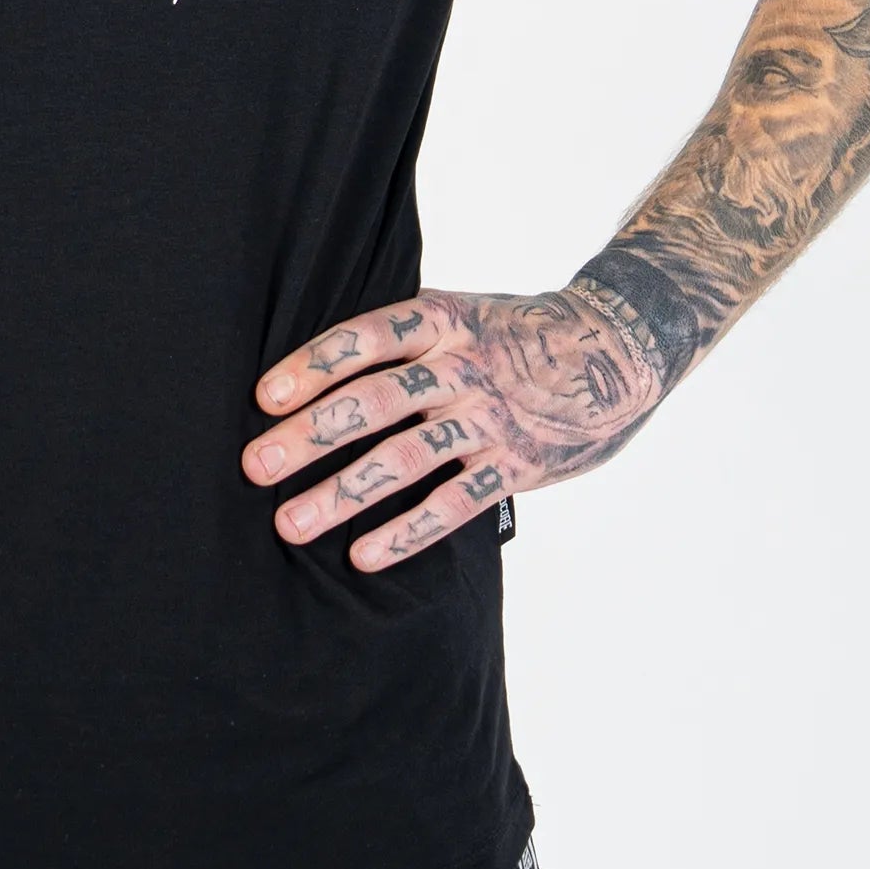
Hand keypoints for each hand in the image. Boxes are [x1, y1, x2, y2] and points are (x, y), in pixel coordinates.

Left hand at [241, 285, 666, 570]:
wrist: (614, 350)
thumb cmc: (513, 334)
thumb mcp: (461, 313)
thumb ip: (403, 339)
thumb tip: (316, 368)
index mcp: (442, 322)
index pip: (368, 338)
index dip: (314, 365)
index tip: (264, 397)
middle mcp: (462, 368)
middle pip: (376, 401)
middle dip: (311, 435)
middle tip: (256, 465)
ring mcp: (490, 418)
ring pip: (407, 458)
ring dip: (344, 493)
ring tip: (290, 523)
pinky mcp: (516, 465)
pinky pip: (456, 503)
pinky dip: (408, 531)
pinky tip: (363, 555)